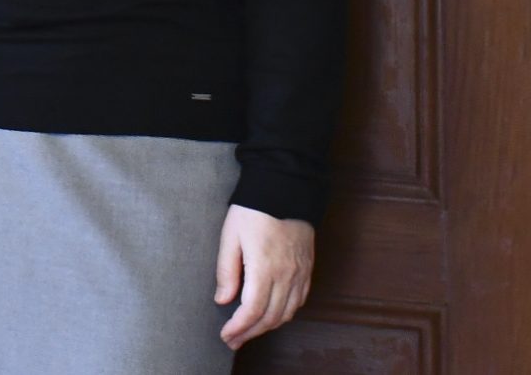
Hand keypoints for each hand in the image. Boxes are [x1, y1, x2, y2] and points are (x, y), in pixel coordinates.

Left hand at [215, 203, 314, 349]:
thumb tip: (223, 300)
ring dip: (268, 327)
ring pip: (287, 313)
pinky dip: (285, 314)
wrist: (285, 188)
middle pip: (270, 317)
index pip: (252, 310)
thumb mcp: (230, 236)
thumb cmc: (252, 210)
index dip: (239, 328)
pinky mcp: (308, 269)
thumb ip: (227, 270)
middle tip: (233, 340)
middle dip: (250, 333)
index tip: (226, 336)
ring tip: (249, 332)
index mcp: (265, 268)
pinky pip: (299, 301)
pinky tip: (272, 315)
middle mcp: (287, 275)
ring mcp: (301, 273)